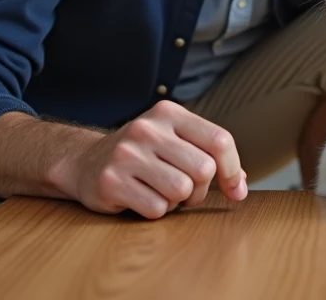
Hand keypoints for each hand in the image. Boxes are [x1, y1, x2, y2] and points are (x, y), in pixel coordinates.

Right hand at [69, 100, 246, 218]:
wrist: (86, 162)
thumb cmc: (143, 156)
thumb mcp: (175, 142)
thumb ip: (210, 157)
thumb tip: (239, 186)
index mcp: (169, 113)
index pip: (219, 141)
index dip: (233, 170)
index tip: (234, 189)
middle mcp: (147, 129)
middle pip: (203, 169)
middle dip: (201, 189)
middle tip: (185, 191)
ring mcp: (127, 154)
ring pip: (181, 190)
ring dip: (177, 201)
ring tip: (162, 192)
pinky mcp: (111, 181)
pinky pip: (156, 208)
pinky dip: (156, 211)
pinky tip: (142, 198)